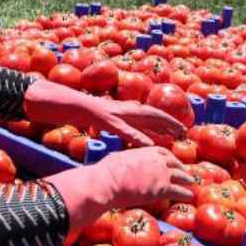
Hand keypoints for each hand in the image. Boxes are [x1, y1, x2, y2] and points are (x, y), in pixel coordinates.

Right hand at [24, 80, 185, 145]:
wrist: (60, 101)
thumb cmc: (78, 112)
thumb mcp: (100, 120)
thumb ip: (113, 126)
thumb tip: (123, 135)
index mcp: (121, 108)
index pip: (148, 113)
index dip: (164, 120)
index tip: (179, 128)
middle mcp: (121, 107)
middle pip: (151, 113)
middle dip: (169, 121)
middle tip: (185, 131)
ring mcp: (114, 111)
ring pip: (143, 118)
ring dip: (161, 126)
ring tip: (176, 135)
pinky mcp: (105, 118)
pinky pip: (125, 129)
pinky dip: (138, 136)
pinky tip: (149, 145)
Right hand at [46, 147, 194, 230]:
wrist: (108, 183)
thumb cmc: (107, 172)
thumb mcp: (118, 158)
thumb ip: (125, 158)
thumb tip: (118, 160)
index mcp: (145, 151)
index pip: (163, 152)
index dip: (170, 158)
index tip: (173, 162)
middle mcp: (157, 160)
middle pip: (174, 163)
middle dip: (181, 168)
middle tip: (186, 173)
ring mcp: (162, 173)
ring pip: (181, 176)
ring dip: (188, 180)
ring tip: (193, 183)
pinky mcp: (163, 188)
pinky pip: (179, 191)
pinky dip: (187, 194)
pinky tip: (191, 196)